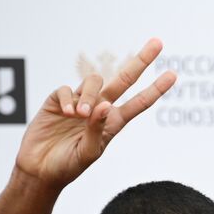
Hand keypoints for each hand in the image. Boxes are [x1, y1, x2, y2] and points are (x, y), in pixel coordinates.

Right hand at [15, 38, 175, 190]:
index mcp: (113, 123)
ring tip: (80, 115)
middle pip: (124, 80)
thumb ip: (97, 130)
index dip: (156, 89)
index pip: (139, 103)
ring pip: (94, 82)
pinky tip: (66, 114)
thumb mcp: (88, 153)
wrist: (41, 170)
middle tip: (158, 43)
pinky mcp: (58, 100)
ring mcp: (79, 102)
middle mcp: (99, 109)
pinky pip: (66, 89)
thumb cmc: (67, 166)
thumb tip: (106, 105)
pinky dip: (68, 99)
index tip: (173, 74)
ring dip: (90, 95)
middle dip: (141, 61)